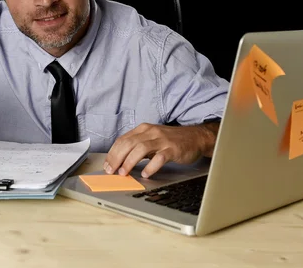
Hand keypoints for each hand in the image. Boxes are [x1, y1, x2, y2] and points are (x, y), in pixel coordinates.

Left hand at [103, 122, 217, 177]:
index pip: (123, 140)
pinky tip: (146, 174)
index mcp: (143, 129)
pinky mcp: (173, 149)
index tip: (107, 165)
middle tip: (111, 171)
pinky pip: (160, 158)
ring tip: (124, 173)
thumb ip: (137, 147)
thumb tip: (121, 161)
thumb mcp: (152, 139)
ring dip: (130, 161)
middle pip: (129, 143)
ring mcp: (162, 140)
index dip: (112, 153)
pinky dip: (151, 166)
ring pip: (141, 149)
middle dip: (117, 158)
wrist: (195, 137)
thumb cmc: (171, 140)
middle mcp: (151, 132)